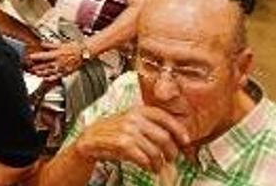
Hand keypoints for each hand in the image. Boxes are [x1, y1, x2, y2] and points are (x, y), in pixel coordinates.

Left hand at [27, 41, 83, 79]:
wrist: (84, 53)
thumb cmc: (74, 48)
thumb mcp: (61, 44)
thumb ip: (50, 45)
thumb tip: (42, 44)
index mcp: (57, 54)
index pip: (43, 56)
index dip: (36, 57)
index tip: (29, 57)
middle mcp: (59, 62)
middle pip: (45, 65)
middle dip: (36, 67)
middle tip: (30, 68)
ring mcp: (62, 68)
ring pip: (49, 72)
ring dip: (41, 73)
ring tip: (35, 73)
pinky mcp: (65, 72)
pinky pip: (56, 76)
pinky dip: (50, 78)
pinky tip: (45, 78)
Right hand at [74, 105, 189, 172]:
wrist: (90, 139)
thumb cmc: (112, 132)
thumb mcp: (130, 122)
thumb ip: (150, 125)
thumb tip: (173, 138)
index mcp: (138, 110)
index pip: (165, 117)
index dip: (178, 130)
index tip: (185, 141)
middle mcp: (133, 118)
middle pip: (163, 137)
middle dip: (170, 151)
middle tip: (170, 158)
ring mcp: (127, 130)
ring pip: (154, 150)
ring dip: (159, 162)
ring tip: (158, 166)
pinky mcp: (121, 143)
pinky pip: (143, 157)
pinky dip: (148, 165)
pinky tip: (148, 167)